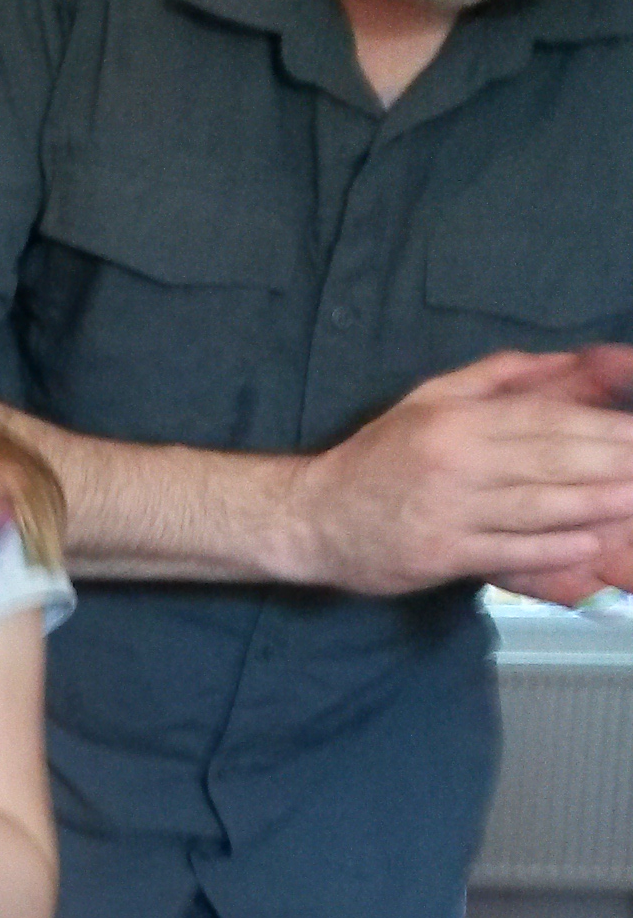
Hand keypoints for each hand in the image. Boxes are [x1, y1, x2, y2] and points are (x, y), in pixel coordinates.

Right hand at [289, 348, 632, 595]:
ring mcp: (450, 513)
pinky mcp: (442, 556)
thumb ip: (497, 377)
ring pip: (536, 508)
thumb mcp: (429, 398)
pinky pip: (507, 551)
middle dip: (611, 464)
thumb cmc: (378, 456)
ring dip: (594, 505)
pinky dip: (551, 548)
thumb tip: (563, 361)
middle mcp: (457, 463)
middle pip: (550, 462)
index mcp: (457, 420)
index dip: (599, 428)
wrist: (314, 516)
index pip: (543, 421)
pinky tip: (589, 542)